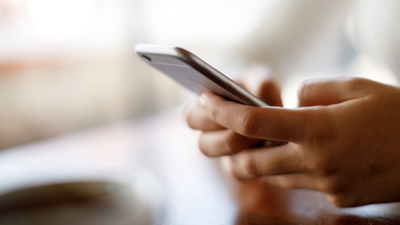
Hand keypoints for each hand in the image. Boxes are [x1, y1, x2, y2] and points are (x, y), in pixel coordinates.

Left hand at [187, 75, 399, 206]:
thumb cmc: (397, 113)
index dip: (223, 111)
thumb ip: (313, 92)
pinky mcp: (338, 198)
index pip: (252, 123)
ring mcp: (326, 185)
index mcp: (317, 128)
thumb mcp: (356, 87)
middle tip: (227, 139)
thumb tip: (290, 101)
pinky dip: (296, 171)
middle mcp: (316, 161)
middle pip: (250, 163)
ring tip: (266, 145)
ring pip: (274, 177)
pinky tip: (309, 157)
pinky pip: (303, 185)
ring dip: (262, 162)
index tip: (207, 101)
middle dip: (230, 153)